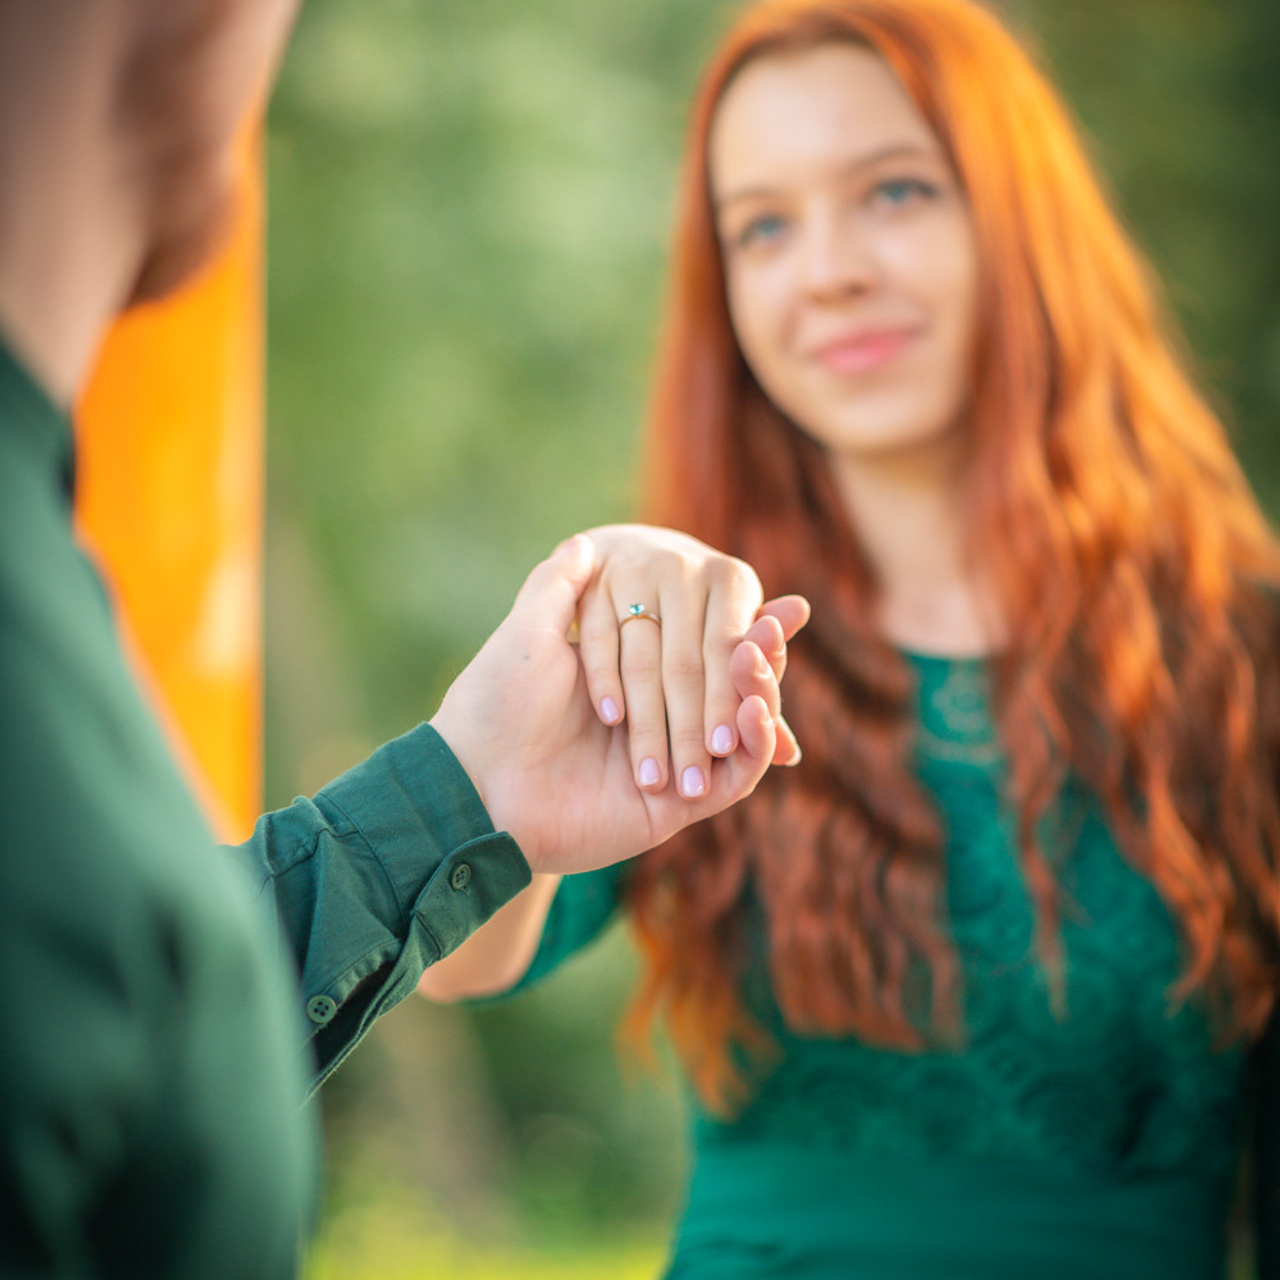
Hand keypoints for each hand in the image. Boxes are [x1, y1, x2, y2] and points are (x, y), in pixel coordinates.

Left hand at [429, 533, 797, 874]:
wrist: (474, 781)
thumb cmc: (497, 704)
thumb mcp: (530, 633)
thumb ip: (562, 586)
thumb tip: (585, 541)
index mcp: (632, 681)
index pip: (703, 649)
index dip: (740, 627)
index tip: (772, 602)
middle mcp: (658, 721)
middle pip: (732, 688)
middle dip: (762, 654)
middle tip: (778, 622)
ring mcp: (673, 765)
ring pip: (743, 729)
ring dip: (764, 690)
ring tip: (762, 654)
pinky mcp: (679, 807)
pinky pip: (737, 778)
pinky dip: (757, 742)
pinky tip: (754, 707)